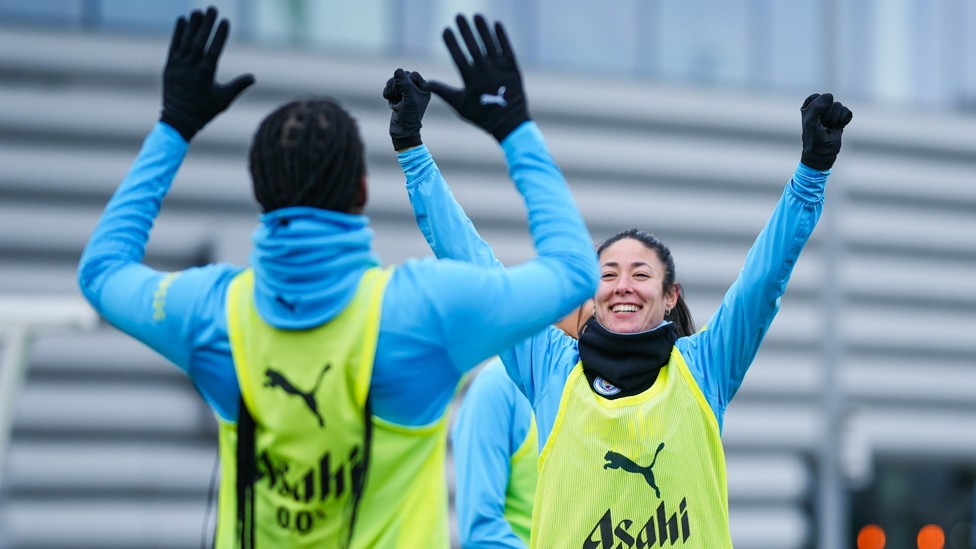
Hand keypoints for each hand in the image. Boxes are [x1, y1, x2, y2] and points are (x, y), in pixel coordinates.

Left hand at [160, 7, 254, 141]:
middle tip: (212, 8)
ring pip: (186, 42)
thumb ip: (237, 87)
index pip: (213, 51)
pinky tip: (182, 20)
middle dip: (206, 24)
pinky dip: (178, 33)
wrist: (179, 120)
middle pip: (199, 42)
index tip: (225, 21)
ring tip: (198, 11)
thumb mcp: (224, 101)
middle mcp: (190, 68)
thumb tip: (253, 77)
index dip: (219, 35)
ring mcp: (178, 66)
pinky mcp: (169, 66)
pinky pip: (174, 46)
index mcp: (205, 75)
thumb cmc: (205, 111)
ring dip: (192, 25)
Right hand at [382, 68, 430, 150]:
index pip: (413, 74)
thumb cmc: (409, 114)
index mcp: (424, 89)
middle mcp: (416, 90)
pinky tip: (390, 102)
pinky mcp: (397, 97)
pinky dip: (387, 93)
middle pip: (402, 75)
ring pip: (394, 80)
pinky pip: (389, 87)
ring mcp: (405, 93)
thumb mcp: (408, 95)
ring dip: (391, 88)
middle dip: (397, 84)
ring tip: (393, 98)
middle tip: (398, 95)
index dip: (406, 80)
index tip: (406, 91)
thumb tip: (398, 70)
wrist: (402, 131)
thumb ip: (404, 80)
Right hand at [428, 14, 528, 141]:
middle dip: (465, 30)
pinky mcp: (513, 68)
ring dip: (483, 29)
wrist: (509, 123)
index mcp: (471, 81)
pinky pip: (507, 48)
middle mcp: (485, 72)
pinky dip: (502, 36)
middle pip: (474, 46)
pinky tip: (496, 24)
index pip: (458, 57)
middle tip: (458, 16)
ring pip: (490, 44)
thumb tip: (425, 83)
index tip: (445, 29)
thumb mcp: (459, 105)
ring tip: (476, 16)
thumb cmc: (481, 115)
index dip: (451, 42)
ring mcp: (500, 69)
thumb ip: (443, 92)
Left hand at [800, 93, 851, 170]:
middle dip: (826, 114)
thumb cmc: (813, 136)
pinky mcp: (841, 118)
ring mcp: (832, 112)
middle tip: (821, 125)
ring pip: (839, 105)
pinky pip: (847, 112)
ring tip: (828, 127)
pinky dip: (843, 120)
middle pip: (829, 100)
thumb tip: (830, 96)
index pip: (816, 96)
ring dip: (834, 118)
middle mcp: (821, 107)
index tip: (813, 119)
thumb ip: (818, 105)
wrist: (822, 152)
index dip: (816, 108)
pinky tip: (837, 127)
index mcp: (810, 106)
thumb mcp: (811, 120)